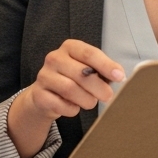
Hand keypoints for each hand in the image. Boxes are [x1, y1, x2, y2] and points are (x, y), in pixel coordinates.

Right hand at [8, 40, 124, 157]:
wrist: (46, 96)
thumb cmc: (73, 80)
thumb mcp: (88, 70)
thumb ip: (103, 71)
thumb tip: (119, 75)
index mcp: (70, 47)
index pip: (89, 53)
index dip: (106, 65)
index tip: (119, 76)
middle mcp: (54, 58)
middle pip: (81, 73)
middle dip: (99, 88)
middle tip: (108, 96)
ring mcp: (44, 75)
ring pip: (70, 90)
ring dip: (86, 100)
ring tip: (90, 102)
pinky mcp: (38, 94)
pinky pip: (60, 105)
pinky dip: (72, 109)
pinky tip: (74, 106)